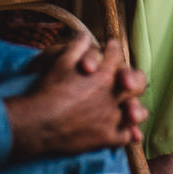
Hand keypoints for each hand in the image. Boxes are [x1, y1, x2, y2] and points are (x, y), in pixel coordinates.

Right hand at [5, 32, 144, 157]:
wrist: (36, 123)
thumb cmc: (46, 91)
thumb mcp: (60, 61)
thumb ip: (76, 46)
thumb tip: (85, 36)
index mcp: (103, 73)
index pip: (117, 56)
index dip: (113, 50)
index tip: (111, 48)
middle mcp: (112, 94)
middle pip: (136, 83)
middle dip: (133, 79)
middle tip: (128, 82)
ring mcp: (111, 117)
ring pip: (135, 112)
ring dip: (135, 110)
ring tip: (131, 111)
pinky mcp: (105, 137)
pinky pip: (124, 136)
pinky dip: (126, 134)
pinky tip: (124, 133)